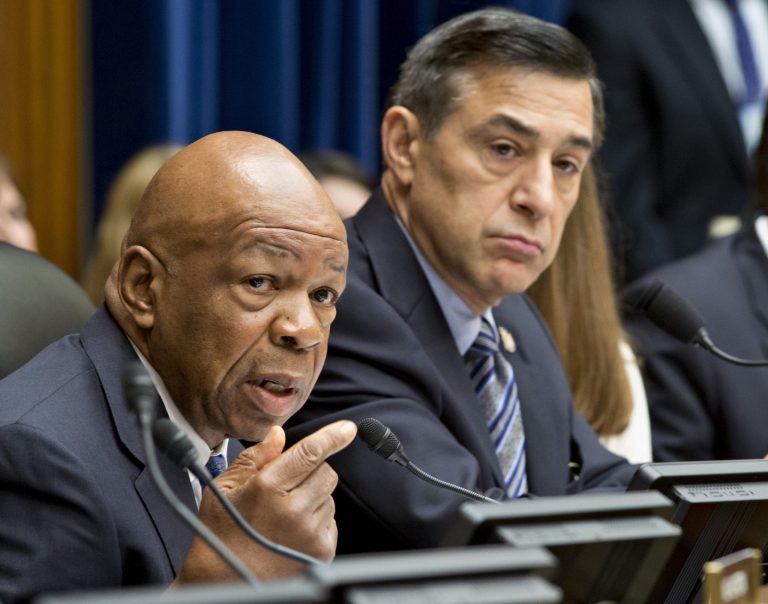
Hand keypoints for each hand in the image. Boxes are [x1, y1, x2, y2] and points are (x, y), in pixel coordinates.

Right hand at [176, 420, 355, 583]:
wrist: (222, 580)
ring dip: (313, 496)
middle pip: (326, 471)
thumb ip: (256, 457)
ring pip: (329, 495)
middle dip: (311, 471)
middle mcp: (293, 510)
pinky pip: (331, 519)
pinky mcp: (321, 550)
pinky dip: (317, 518)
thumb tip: (278, 434)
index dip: (332, 436)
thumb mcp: (225, 487)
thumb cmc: (221, 532)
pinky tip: (292, 530)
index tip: (348, 428)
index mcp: (268, 488)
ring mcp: (310, 532)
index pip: (310, 453)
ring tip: (285, 514)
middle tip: (287, 486)